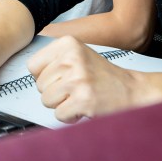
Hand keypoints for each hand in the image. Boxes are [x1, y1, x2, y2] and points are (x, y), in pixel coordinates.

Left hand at [27, 36, 150, 122]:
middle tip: (75, 89)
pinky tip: (83, 107)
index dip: (44, 77)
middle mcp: (71, 58)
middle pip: (39, 85)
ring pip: (46, 100)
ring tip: (79, 97)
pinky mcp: (83, 99)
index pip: (32, 66)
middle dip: (54, 92)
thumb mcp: (77, 55)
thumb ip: (52, 59)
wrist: (132, 89)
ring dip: (62, 105)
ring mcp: (78, 79)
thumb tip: (29, 72)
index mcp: (68, 43)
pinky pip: (59, 114)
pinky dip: (70, 116)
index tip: (60, 78)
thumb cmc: (101, 75)